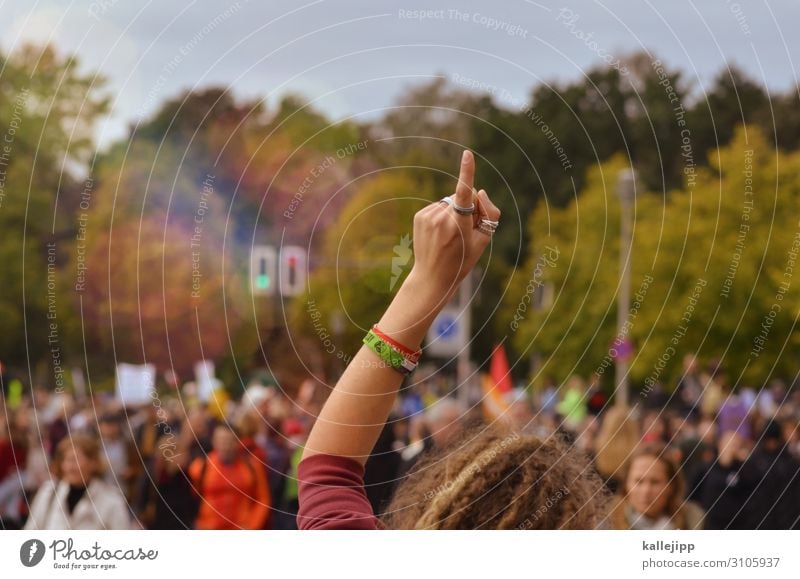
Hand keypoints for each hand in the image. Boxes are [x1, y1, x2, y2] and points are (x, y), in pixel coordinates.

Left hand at [407, 150, 499, 301]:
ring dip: (455, 212)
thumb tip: (477, 190)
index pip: (464, 194)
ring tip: (451, 235)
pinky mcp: (420, 216)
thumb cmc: (463, 260)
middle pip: (464, 197)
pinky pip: (439, 206)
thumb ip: (488, 213)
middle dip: (469, 208)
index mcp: (458, 226)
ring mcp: (428, 217)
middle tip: (464, 232)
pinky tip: (441, 232)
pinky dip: (443, 215)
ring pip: (450, 200)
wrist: (433, 276)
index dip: (467, 173)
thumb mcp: (484, 241)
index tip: (467, 154)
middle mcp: (441, 219)